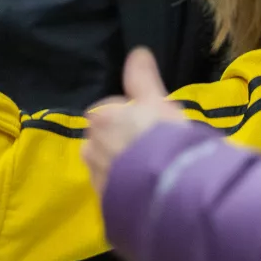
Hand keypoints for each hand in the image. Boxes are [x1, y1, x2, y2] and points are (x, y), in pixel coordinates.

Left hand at [82, 48, 183, 194]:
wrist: (170, 194)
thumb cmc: (164, 139)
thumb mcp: (158, 103)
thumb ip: (142, 78)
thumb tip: (137, 52)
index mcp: (99, 120)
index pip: (109, 111)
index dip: (132, 116)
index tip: (153, 125)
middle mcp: (90, 149)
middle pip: (105, 140)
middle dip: (123, 142)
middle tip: (153, 148)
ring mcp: (97, 181)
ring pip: (108, 167)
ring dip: (123, 167)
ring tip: (153, 173)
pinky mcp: (106, 208)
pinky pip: (115, 193)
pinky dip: (127, 191)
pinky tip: (148, 194)